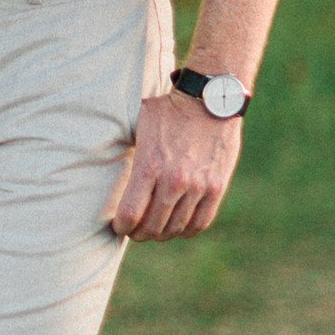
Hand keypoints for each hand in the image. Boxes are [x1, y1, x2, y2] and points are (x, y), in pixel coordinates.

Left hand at [110, 86, 239, 240]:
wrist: (209, 99)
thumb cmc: (169, 111)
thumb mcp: (141, 128)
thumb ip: (133, 157)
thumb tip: (118, 177)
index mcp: (150, 166)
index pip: (131, 214)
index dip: (122, 226)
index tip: (119, 226)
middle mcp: (174, 181)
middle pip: (153, 226)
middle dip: (139, 233)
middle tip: (135, 231)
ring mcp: (198, 186)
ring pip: (176, 228)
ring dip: (162, 234)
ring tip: (155, 230)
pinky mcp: (217, 188)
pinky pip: (201, 222)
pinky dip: (187, 230)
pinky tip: (178, 227)